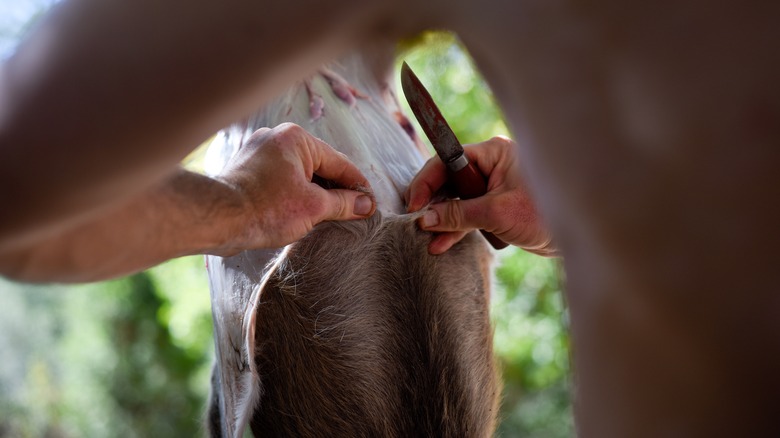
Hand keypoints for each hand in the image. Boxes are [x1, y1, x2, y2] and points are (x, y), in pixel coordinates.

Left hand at [217, 123, 374, 251]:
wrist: (216, 218)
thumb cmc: (264, 209)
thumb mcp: (313, 207)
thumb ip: (343, 203)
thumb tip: (365, 204)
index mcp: (296, 139)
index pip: (339, 163)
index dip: (357, 186)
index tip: (370, 204)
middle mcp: (277, 137)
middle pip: (319, 166)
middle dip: (335, 190)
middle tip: (352, 212)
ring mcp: (259, 151)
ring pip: (299, 172)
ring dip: (314, 192)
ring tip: (327, 215)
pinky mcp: (247, 168)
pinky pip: (281, 178)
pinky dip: (293, 192)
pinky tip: (300, 211)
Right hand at [405, 136, 554, 255]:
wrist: (578, 237)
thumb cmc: (544, 214)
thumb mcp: (497, 214)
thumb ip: (459, 215)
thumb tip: (425, 218)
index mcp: (493, 153)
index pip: (447, 161)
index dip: (426, 182)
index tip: (413, 205)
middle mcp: (491, 166)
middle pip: (449, 181)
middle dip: (432, 203)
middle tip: (414, 222)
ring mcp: (493, 187)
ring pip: (457, 201)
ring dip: (443, 221)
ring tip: (425, 239)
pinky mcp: (497, 208)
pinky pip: (468, 215)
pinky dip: (456, 229)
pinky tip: (440, 244)